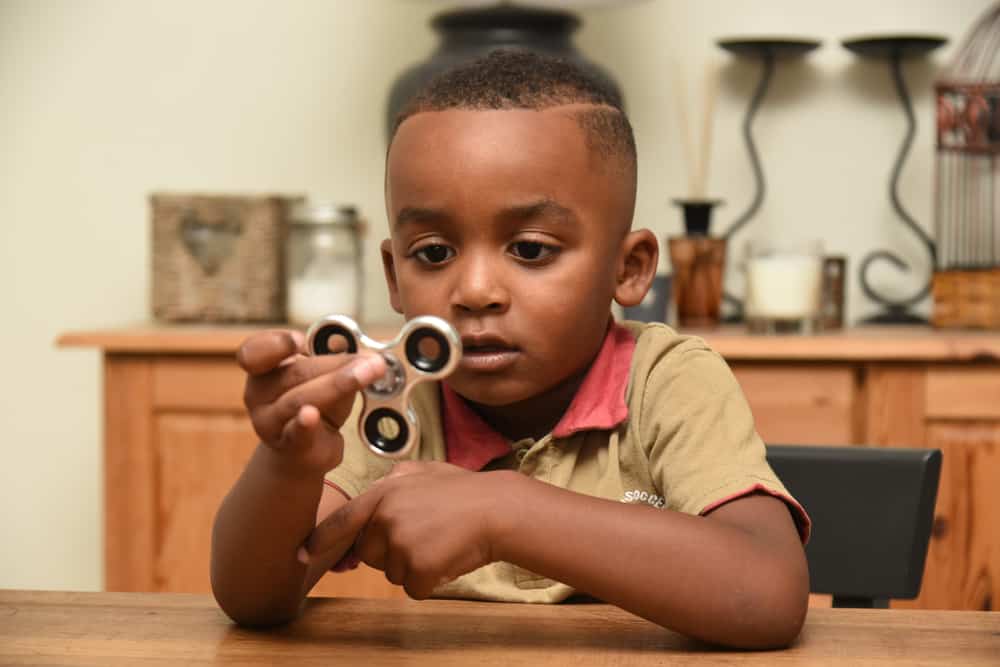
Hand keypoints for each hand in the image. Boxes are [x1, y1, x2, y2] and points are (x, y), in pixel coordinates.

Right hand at [237, 329, 385, 476]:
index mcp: (263, 368)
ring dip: (337, 384)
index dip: (276, 343)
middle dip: (338, 363)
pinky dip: (303, 424)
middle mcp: (258, 395)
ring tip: (366, 373)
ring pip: (299, 400)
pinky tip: (310, 415)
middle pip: (296, 373)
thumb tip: (366, 354)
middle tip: (373, 361)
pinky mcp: (288, 447)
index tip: (300, 340)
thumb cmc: (316, 403)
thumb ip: (338, 361)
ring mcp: (269, 423)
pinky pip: (295, 434)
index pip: (255, 351)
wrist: (304, 450)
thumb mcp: (324, 377)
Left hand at [303, 462, 514, 598]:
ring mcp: (400, 542)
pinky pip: (413, 588)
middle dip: (391, 552)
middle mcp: (385, 517)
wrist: (497, 509)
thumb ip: (396, 478)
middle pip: (369, 554)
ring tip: (441, 542)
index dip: (320, 540)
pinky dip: (430, 581)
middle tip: (425, 535)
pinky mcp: (417, 567)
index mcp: (383, 493)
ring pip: (392, 573)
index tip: (301, 555)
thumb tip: (380, 484)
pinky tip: (448, 558)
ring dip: (413, 567)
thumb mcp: (426, 470)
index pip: (342, 521)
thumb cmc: (465, 490)